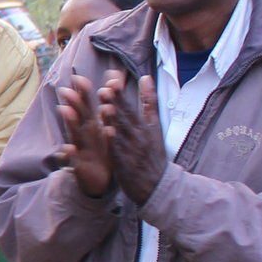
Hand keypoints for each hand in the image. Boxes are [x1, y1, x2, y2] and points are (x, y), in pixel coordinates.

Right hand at [51, 71, 114, 198]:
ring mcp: (79, 148)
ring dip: (70, 122)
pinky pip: (73, 159)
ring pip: (74, 133)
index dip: (83, 91)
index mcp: (91, 124)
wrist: (99, 179)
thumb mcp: (105, 125)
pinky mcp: (78, 165)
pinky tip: (68, 148)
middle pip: (77, 116)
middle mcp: (82, 133)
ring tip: (65, 110)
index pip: (86, 104)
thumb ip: (110, 100)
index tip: (79, 77)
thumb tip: (115, 75)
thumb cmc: (102, 148)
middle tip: (66, 89)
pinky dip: (69, 154)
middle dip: (72, 102)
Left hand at [99, 71, 168, 205]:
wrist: (157, 184)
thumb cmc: (152, 152)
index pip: (132, 106)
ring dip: (113, 119)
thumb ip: (149, 102)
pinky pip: (118, 150)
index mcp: (146, 125)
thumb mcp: (155, 125)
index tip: (112, 81)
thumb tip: (145, 77)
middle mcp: (140, 135)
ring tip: (104, 106)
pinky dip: (114, 141)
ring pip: (121, 132)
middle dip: (116, 103)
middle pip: (126, 117)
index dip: (122, 95)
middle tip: (105, 89)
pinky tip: (107, 132)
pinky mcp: (125, 163)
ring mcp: (133, 149)